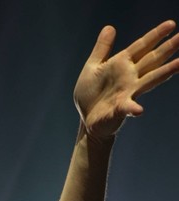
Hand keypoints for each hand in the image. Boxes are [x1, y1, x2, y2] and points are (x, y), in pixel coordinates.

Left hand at [74, 21, 178, 142]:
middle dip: (168, 48)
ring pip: (150, 79)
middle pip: (152, 59)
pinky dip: (133, 108)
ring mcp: (128, 92)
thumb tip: (110, 26)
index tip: (171, 24)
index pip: (142, 46)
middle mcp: (130, 77)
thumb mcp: (92, 67)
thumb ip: (102, 48)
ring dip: (165, 72)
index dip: (155, 35)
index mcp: (122, 64)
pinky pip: (128, 107)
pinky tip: (139, 109)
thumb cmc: (90, 93)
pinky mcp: (120, 109)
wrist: (86, 118)